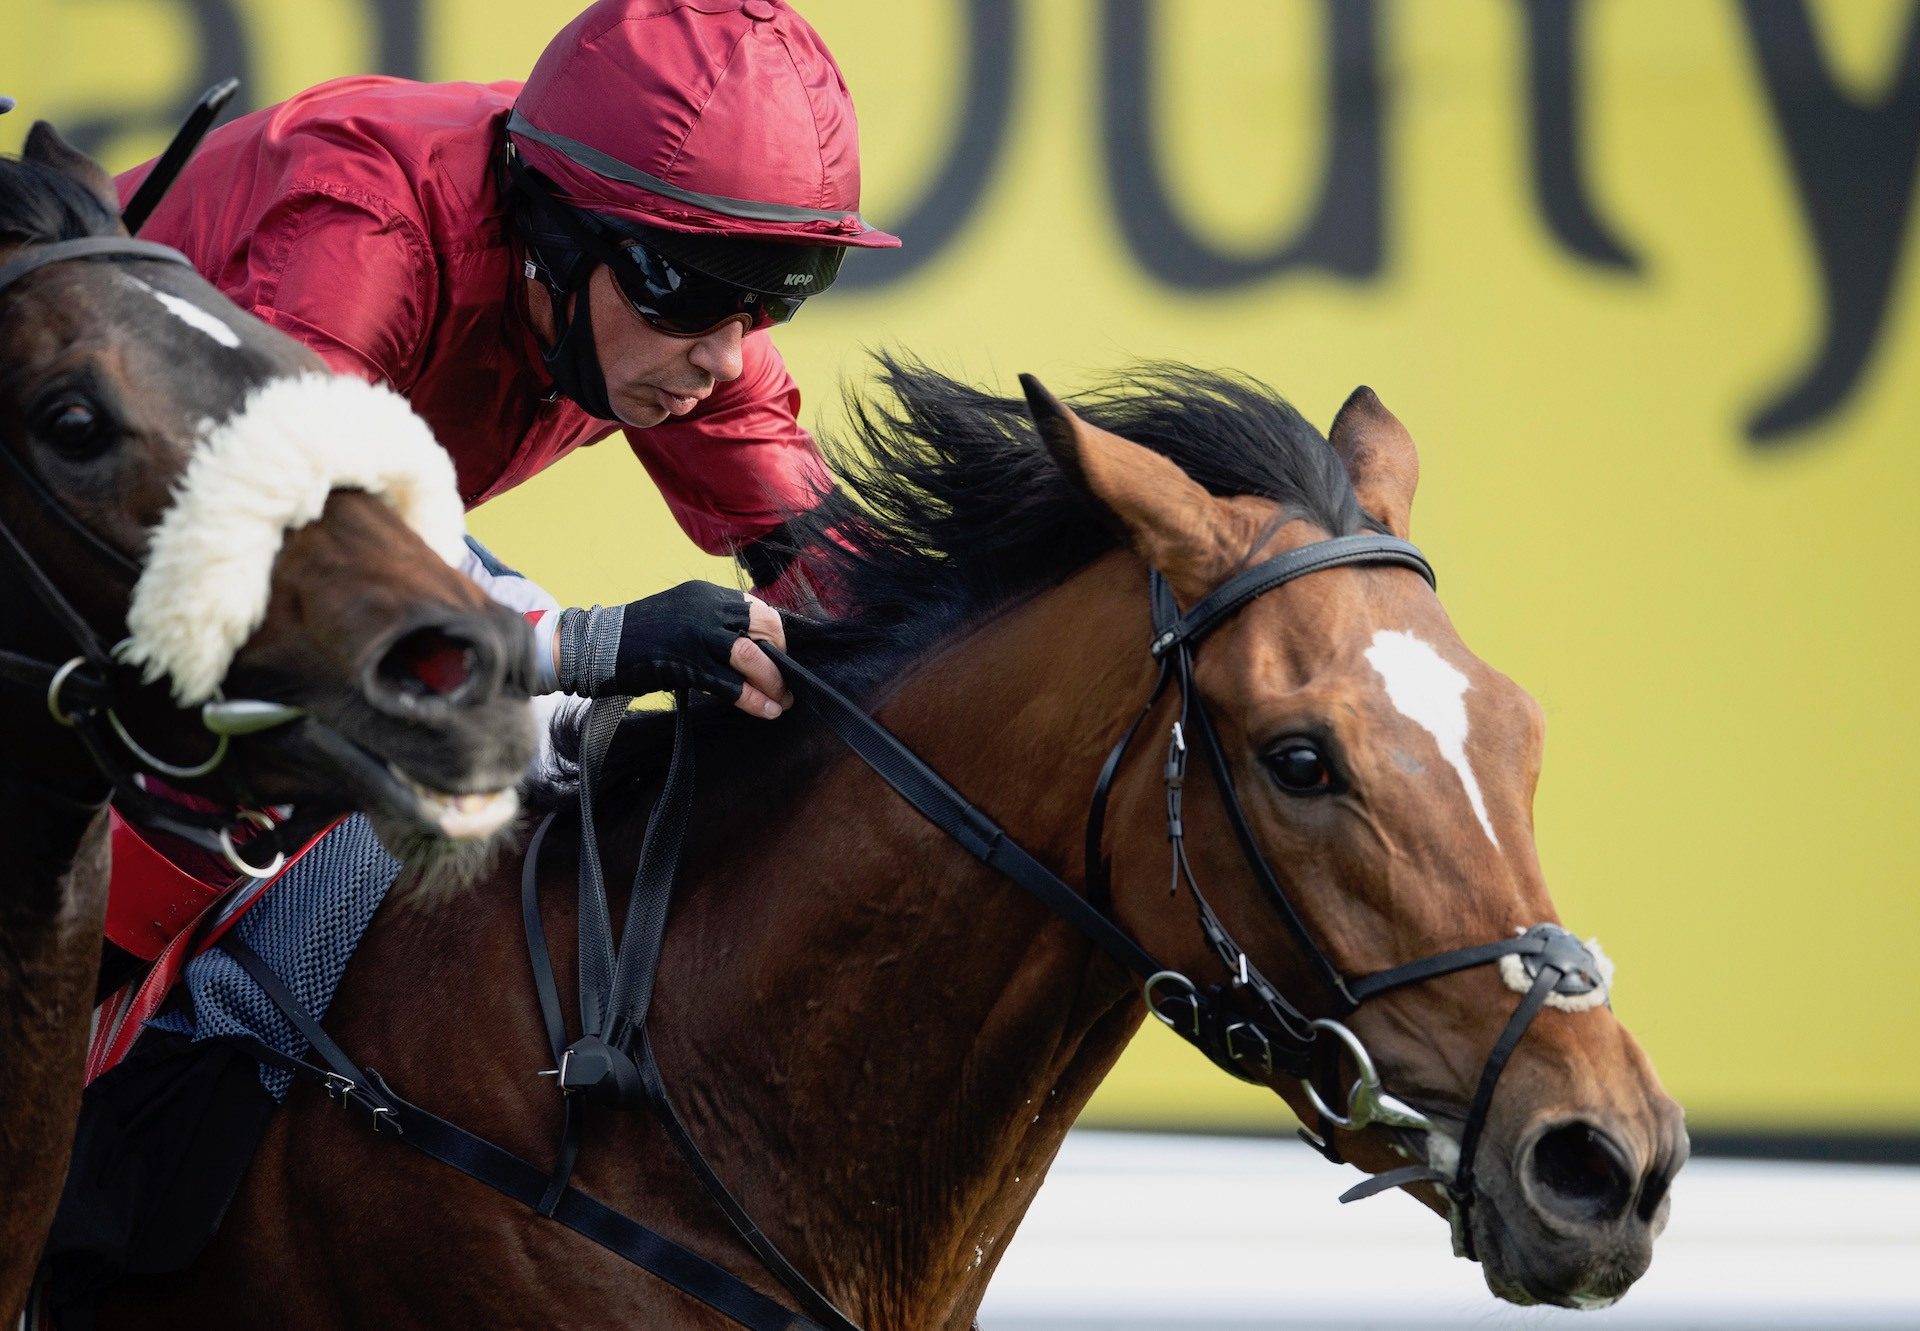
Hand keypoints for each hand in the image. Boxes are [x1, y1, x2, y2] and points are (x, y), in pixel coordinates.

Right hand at [556, 582, 791, 718]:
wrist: (598, 645)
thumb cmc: (642, 635)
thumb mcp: (684, 616)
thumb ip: (715, 623)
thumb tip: (753, 646)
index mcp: (707, 594)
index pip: (759, 609)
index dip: (776, 636)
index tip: (780, 656)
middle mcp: (707, 609)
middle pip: (764, 628)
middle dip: (781, 658)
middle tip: (785, 681)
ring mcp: (697, 636)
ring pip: (753, 657)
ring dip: (774, 682)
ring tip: (782, 700)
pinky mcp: (687, 665)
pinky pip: (731, 685)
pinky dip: (754, 700)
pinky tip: (766, 711)